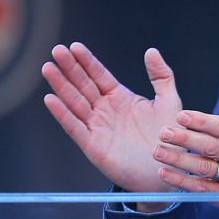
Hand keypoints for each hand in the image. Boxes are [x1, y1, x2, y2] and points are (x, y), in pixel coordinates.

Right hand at [42, 43, 180, 199]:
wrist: (167, 172)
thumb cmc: (170, 138)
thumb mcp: (169, 102)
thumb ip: (161, 76)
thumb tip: (151, 50)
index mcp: (121, 98)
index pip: (99, 75)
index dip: (87, 61)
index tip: (74, 46)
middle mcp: (106, 110)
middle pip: (83, 85)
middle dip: (70, 68)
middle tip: (57, 50)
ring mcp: (97, 127)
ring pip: (75, 103)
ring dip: (61, 86)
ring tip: (48, 68)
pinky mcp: (93, 146)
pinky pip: (75, 127)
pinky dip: (62, 114)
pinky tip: (50, 99)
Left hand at [151, 68, 218, 215]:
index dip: (202, 122)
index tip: (182, 116)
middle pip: (211, 147)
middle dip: (185, 140)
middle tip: (163, 132)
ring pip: (204, 168)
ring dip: (179, 160)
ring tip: (158, 151)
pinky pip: (203, 189)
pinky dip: (183, 182)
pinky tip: (165, 173)